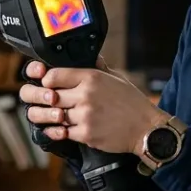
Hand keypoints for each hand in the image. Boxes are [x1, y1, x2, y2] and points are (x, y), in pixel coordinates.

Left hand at [18, 58, 167, 155]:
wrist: (146, 128)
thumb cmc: (132, 103)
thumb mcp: (116, 78)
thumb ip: (98, 67)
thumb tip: (90, 56)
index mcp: (91, 77)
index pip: (52, 75)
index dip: (45, 81)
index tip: (46, 85)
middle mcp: (85, 95)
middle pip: (49, 96)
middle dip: (43, 100)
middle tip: (44, 102)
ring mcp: (84, 115)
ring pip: (53, 115)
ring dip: (49, 117)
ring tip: (48, 116)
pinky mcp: (86, 134)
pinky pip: (62, 132)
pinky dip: (58, 131)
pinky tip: (60, 129)